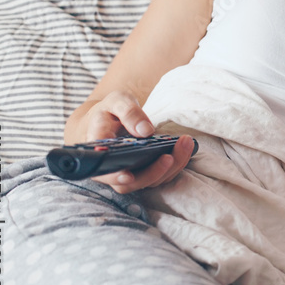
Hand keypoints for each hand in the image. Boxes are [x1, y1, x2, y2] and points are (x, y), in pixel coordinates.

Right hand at [79, 91, 194, 193]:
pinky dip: (176, 163)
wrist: (109, 119)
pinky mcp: (144, 170)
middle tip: (171, 155)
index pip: (104, 171)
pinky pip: (161, 175)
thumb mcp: (117, 101)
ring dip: (171, 167)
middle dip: (154, 171)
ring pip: (150, 181)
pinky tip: (185, 147)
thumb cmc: (110, 110)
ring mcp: (129, 172)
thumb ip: (129, 112)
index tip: (129, 175)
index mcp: (98, 151)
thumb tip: (145, 131)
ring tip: (186, 143)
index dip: (116, 177)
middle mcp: (112, 168)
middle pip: (132, 182)